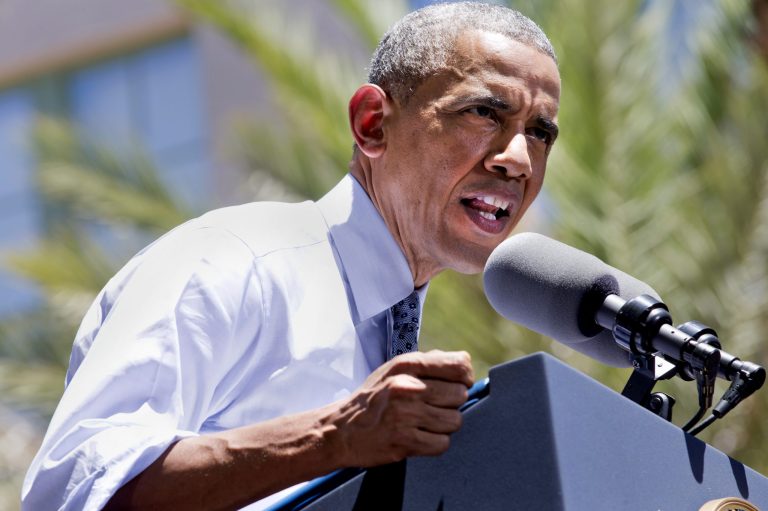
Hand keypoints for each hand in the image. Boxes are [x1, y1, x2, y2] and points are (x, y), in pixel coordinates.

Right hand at [324, 350, 473, 467]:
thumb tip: (463, 363)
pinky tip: (419, 436)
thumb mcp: (394, 370)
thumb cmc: (372, 398)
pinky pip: (442, 444)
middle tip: (433, 406)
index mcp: (407, 365)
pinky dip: (435, 443)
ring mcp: (405, 415)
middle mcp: (407, 387)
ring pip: (454, 421)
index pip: (459, 365)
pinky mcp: (404, 441)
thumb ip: (427, 363)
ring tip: (424, 422)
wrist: (340, 430)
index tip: (458, 383)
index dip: (464, 376)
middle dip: (451, 403)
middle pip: (460, 394)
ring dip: (444, 425)